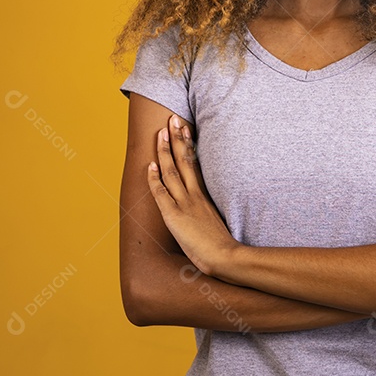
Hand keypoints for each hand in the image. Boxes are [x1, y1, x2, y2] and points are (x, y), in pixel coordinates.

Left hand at [147, 114, 238, 276]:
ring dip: (165, 151)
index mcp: (205, 195)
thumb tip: (206, 210)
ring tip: (161, 133)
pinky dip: (154, 178)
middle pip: (185, 160)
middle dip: (178, 138)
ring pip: (172, 171)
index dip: (189, 144)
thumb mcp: (217, 222)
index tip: (185, 128)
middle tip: (173, 119)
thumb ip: (210, 212)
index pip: (195, 163)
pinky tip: (149, 165)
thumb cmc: (223, 245)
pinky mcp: (174, 216)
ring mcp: (185, 204)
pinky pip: (161, 193)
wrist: (226, 257)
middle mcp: (195, 195)